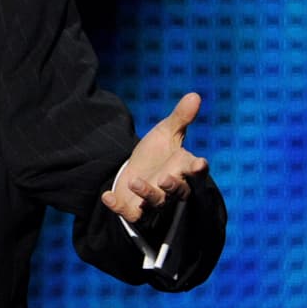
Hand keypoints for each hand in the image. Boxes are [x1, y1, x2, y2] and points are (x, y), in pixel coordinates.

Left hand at [100, 92, 209, 225]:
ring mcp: (154, 201)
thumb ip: (180, 118)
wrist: (135, 170)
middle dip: (173, 186)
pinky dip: (118, 206)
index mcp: (184, 169)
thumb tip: (195, 95)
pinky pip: (129, 213)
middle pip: (179, 192)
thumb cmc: (158, 153)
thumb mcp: (166, 133)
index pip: (196, 172)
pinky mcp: (135, 209)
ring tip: (135, 181)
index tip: (199, 163)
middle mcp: (173, 188)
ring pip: (156, 203)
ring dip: (147, 194)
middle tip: (164, 178)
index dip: (198, 170)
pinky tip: (107, 196)